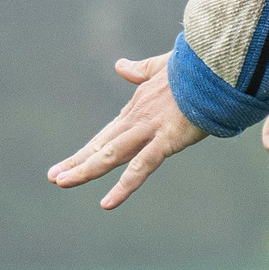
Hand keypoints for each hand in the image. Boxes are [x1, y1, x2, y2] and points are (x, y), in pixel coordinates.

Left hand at [48, 52, 209, 210]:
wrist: (216, 67)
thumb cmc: (195, 67)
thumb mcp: (162, 67)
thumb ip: (141, 71)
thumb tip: (120, 66)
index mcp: (138, 108)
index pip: (107, 135)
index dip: (87, 150)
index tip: (66, 164)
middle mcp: (137, 120)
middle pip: (102, 145)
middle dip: (77, 162)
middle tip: (52, 177)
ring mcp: (149, 130)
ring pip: (111, 154)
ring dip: (85, 169)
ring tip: (62, 182)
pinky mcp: (166, 140)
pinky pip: (141, 167)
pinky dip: (124, 186)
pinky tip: (107, 203)